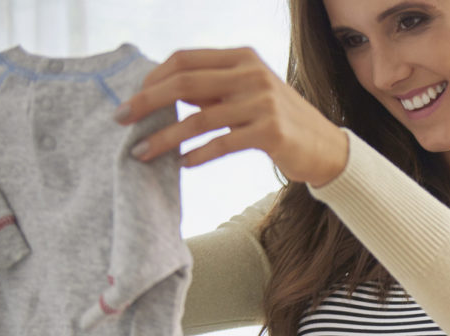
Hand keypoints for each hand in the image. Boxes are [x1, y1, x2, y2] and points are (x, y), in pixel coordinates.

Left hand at [117, 47, 347, 185]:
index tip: (132, 99)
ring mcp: (263, 103)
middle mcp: (252, 75)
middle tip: (121, 120)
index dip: (152, 78)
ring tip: (142, 153)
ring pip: (198, 119)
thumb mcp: (248, 94)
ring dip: (164, 138)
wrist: (328, 148)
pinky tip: (182, 163)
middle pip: (184, 83)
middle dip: (146, 103)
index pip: (184, 60)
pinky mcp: (270, 132)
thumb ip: (213, 89)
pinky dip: (196, 154)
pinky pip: (221, 143)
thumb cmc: (282, 122)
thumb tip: (164, 92)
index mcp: (243, 58)